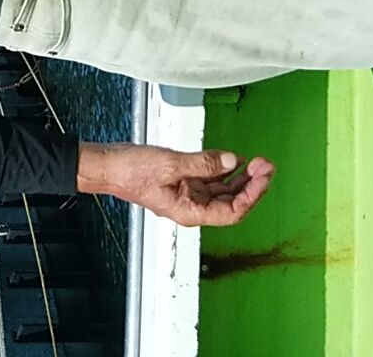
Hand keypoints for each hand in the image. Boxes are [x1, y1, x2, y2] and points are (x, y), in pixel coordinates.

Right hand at [77, 142, 273, 226]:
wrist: (107, 166)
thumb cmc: (130, 172)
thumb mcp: (170, 164)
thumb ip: (203, 163)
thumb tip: (230, 161)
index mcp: (189, 211)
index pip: (231, 212)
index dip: (251, 195)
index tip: (262, 176)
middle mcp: (192, 206)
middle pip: (232, 202)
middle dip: (252, 184)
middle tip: (265, 165)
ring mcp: (188, 194)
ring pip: (224, 191)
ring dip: (241, 178)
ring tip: (256, 162)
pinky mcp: (183, 183)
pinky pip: (211, 180)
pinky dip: (224, 171)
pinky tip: (234, 160)